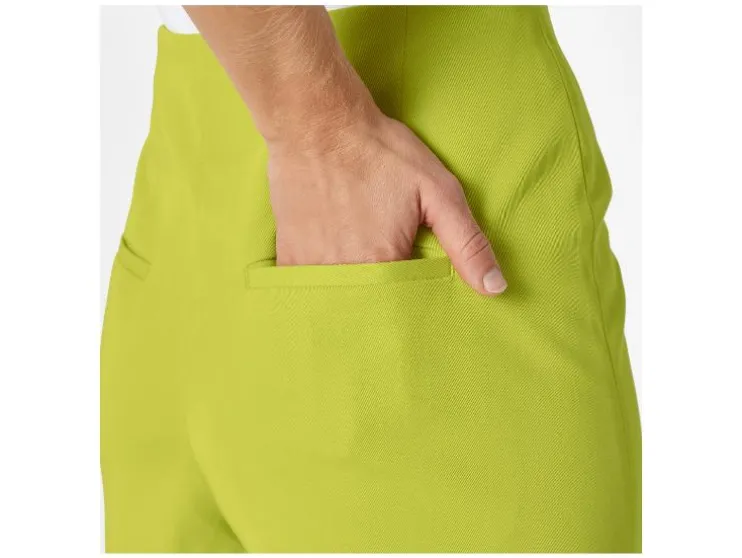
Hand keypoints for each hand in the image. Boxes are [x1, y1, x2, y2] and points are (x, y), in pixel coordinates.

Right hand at [266, 107, 507, 295]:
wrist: (318, 123)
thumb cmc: (381, 153)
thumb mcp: (439, 191)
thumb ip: (467, 243)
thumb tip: (496, 288)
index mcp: (386, 265)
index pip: (408, 309)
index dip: (416, 303)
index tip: (417, 289)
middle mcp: (347, 275)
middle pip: (371, 311)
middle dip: (382, 308)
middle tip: (385, 271)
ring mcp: (313, 268)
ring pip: (339, 303)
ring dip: (352, 298)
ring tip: (359, 269)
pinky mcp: (290, 256)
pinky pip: (307, 290)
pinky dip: (322, 286)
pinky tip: (331, 265)